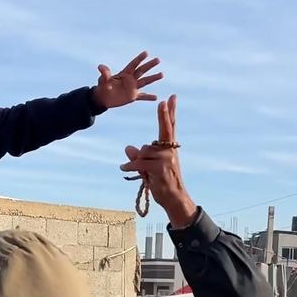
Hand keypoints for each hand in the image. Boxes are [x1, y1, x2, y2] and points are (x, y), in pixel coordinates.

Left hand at [92, 51, 162, 108]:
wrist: (103, 98)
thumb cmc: (102, 87)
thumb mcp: (103, 80)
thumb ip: (104, 74)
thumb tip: (100, 66)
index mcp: (124, 74)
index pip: (133, 65)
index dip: (139, 59)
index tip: (146, 53)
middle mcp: (130, 79)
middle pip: (142, 71)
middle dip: (149, 65)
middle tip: (158, 60)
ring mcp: (133, 88)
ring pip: (145, 81)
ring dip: (153, 78)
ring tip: (161, 74)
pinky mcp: (133, 96)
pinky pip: (142, 97)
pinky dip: (148, 97)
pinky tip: (156, 98)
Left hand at [120, 95, 197, 226]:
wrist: (172, 198)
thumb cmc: (161, 182)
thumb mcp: (148, 167)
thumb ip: (139, 156)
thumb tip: (128, 148)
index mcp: (169, 148)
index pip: (170, 126)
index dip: (170, 112)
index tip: (172, 98)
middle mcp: (170, 151)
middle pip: (165, 130)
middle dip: (164, 115)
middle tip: (163, 102)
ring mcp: (166, 159)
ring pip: (143, 151)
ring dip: (137, 162)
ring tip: (142, 172)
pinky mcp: (160, 168)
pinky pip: (139, 162)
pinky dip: (130, 166)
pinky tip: (124, 168)